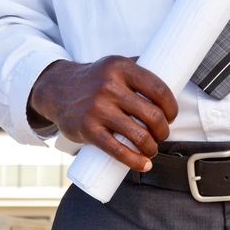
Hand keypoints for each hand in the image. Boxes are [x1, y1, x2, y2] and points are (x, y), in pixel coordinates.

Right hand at [28, 56, 177, 171]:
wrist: (57, 90)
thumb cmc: (93, 80)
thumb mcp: (112, 65)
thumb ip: (137, 67)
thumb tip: (169, 71)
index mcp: (120, 67)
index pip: (158, 88)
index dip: (171, 106)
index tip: (172, 115)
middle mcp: (109, 86)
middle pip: (152, 114)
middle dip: (163, 130)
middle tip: (162, 134)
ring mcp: (98, 108)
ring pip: (138, 135)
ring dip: (152, 147)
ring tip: (152, 148)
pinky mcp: (88, 129)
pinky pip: (118, 150)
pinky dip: (135, 161)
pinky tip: (144, 164)